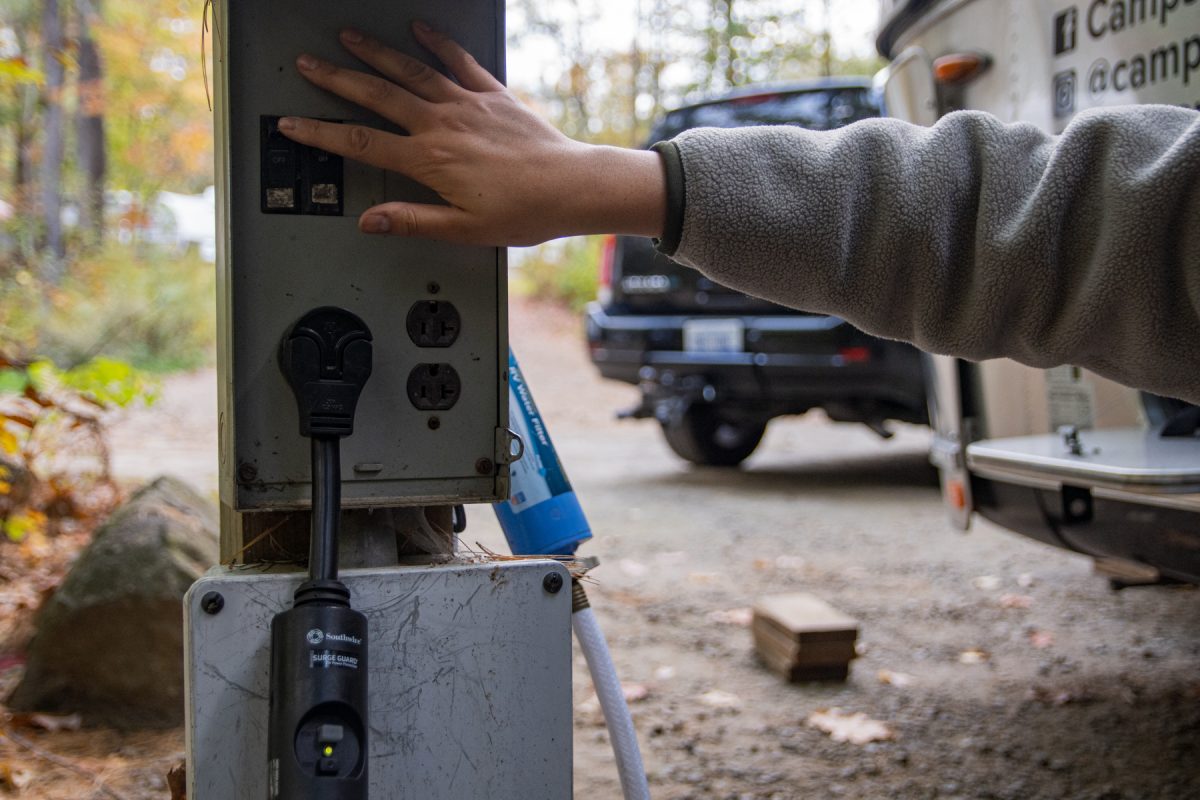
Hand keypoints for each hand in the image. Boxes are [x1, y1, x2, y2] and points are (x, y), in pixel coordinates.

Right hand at [279, 22, 665, 246]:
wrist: (571, 187)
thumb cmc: (524, 212)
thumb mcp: (464, 229)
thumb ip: (413, 221)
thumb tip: (371, 222)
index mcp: (429, 160)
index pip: (361, 143)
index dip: (322, 133)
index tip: (294, 124)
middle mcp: (442, 124)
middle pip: (377, 95)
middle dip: (336, 79)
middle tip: (307, 65)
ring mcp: (467, 104)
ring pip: (411, 71)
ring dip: (376, 53)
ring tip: (348, 38)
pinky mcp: (493, 94)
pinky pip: (459, 61)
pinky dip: (438, 43)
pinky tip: (420, 29)